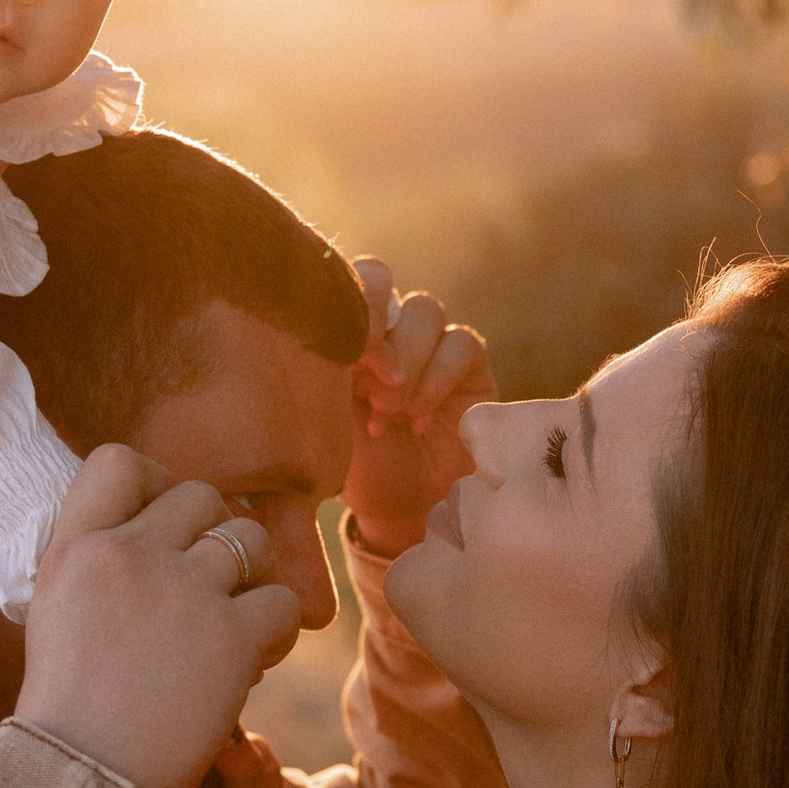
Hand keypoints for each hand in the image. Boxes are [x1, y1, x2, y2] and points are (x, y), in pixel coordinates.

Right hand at [18, 449, 302, 787]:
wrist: (84, 780)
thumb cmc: (70, 708)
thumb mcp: (54, 610)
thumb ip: (97, 561)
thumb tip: (157, 530)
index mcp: (76, 548)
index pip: (118, 461)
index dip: (155, 482)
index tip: (166, 523)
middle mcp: (129, 555)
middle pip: (202, 495)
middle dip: (215, 536)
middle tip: (209, 587)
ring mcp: (184, 591)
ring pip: (251, 539)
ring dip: (253, 579)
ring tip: (233, 624)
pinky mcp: (232, 635)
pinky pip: (284, 601)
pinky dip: (277, 630)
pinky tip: (252, 660)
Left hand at [345, 260, 492, 557]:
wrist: (405, 511)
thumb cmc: (359, 469)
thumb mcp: (326, 426)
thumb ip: (322, 380)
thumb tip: (318, 344)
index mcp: (342, 332)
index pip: (342, 279)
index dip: (348, 298)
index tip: (346, 348)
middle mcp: (385, 327)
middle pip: (382, 276)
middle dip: (375, 323)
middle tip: (368, 380)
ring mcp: (429, 342)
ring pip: (425, 310)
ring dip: (407, 361)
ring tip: (390, 412)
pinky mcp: (470, 365)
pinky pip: (461, 344)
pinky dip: (437, 380)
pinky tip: (419, 420)